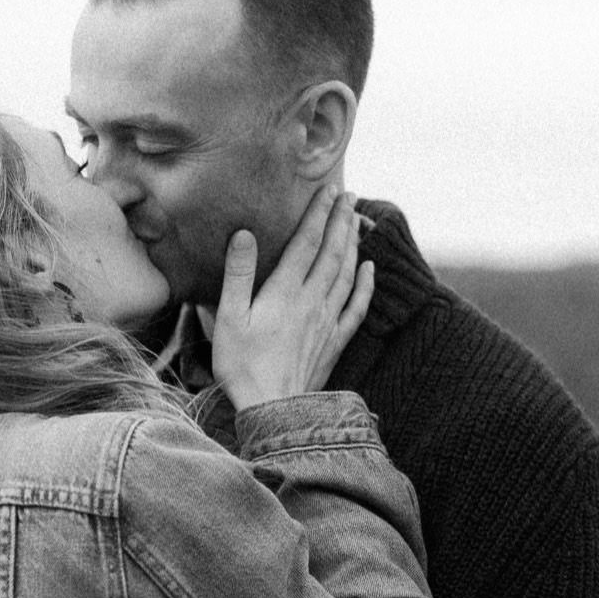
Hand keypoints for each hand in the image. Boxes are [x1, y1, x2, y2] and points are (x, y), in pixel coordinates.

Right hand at [212, 185, 373, 409]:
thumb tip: (245, 234)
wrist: (273, 409)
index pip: (307, 242)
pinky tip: (371, 269)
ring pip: (347, 273)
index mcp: (285, 292)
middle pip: (333, 252)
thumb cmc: (242, 366)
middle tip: (348, 194)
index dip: (319, 212)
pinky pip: (357, 306)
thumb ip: (238, 274)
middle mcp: (312, 301)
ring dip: (354, 244)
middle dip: (342, 220)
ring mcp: (328, 321)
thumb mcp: (228, 318)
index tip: (328, 188)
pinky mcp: (334, 342)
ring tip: (357, 220)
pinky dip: (366, 284)